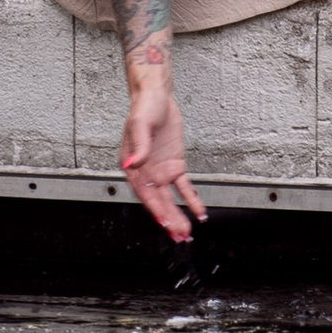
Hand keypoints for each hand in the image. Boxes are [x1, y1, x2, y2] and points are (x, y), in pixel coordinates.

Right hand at [121, 73, 207, 241]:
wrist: (158, 96)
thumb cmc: (144, 108)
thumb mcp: (140, 124)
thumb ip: (139, 146)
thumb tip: (134, 163)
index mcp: (133, 166)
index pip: (145, 193)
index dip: (155, 209)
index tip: (165, 223)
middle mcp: (146, 173)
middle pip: (158, 201)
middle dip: (169, 220)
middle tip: (179, 235)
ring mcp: (161, 171)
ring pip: (170, 199)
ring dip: (178, 216)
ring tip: (187, 232)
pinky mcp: (175, 166)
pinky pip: (183, 187)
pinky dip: (191, 200)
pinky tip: (199, 213)